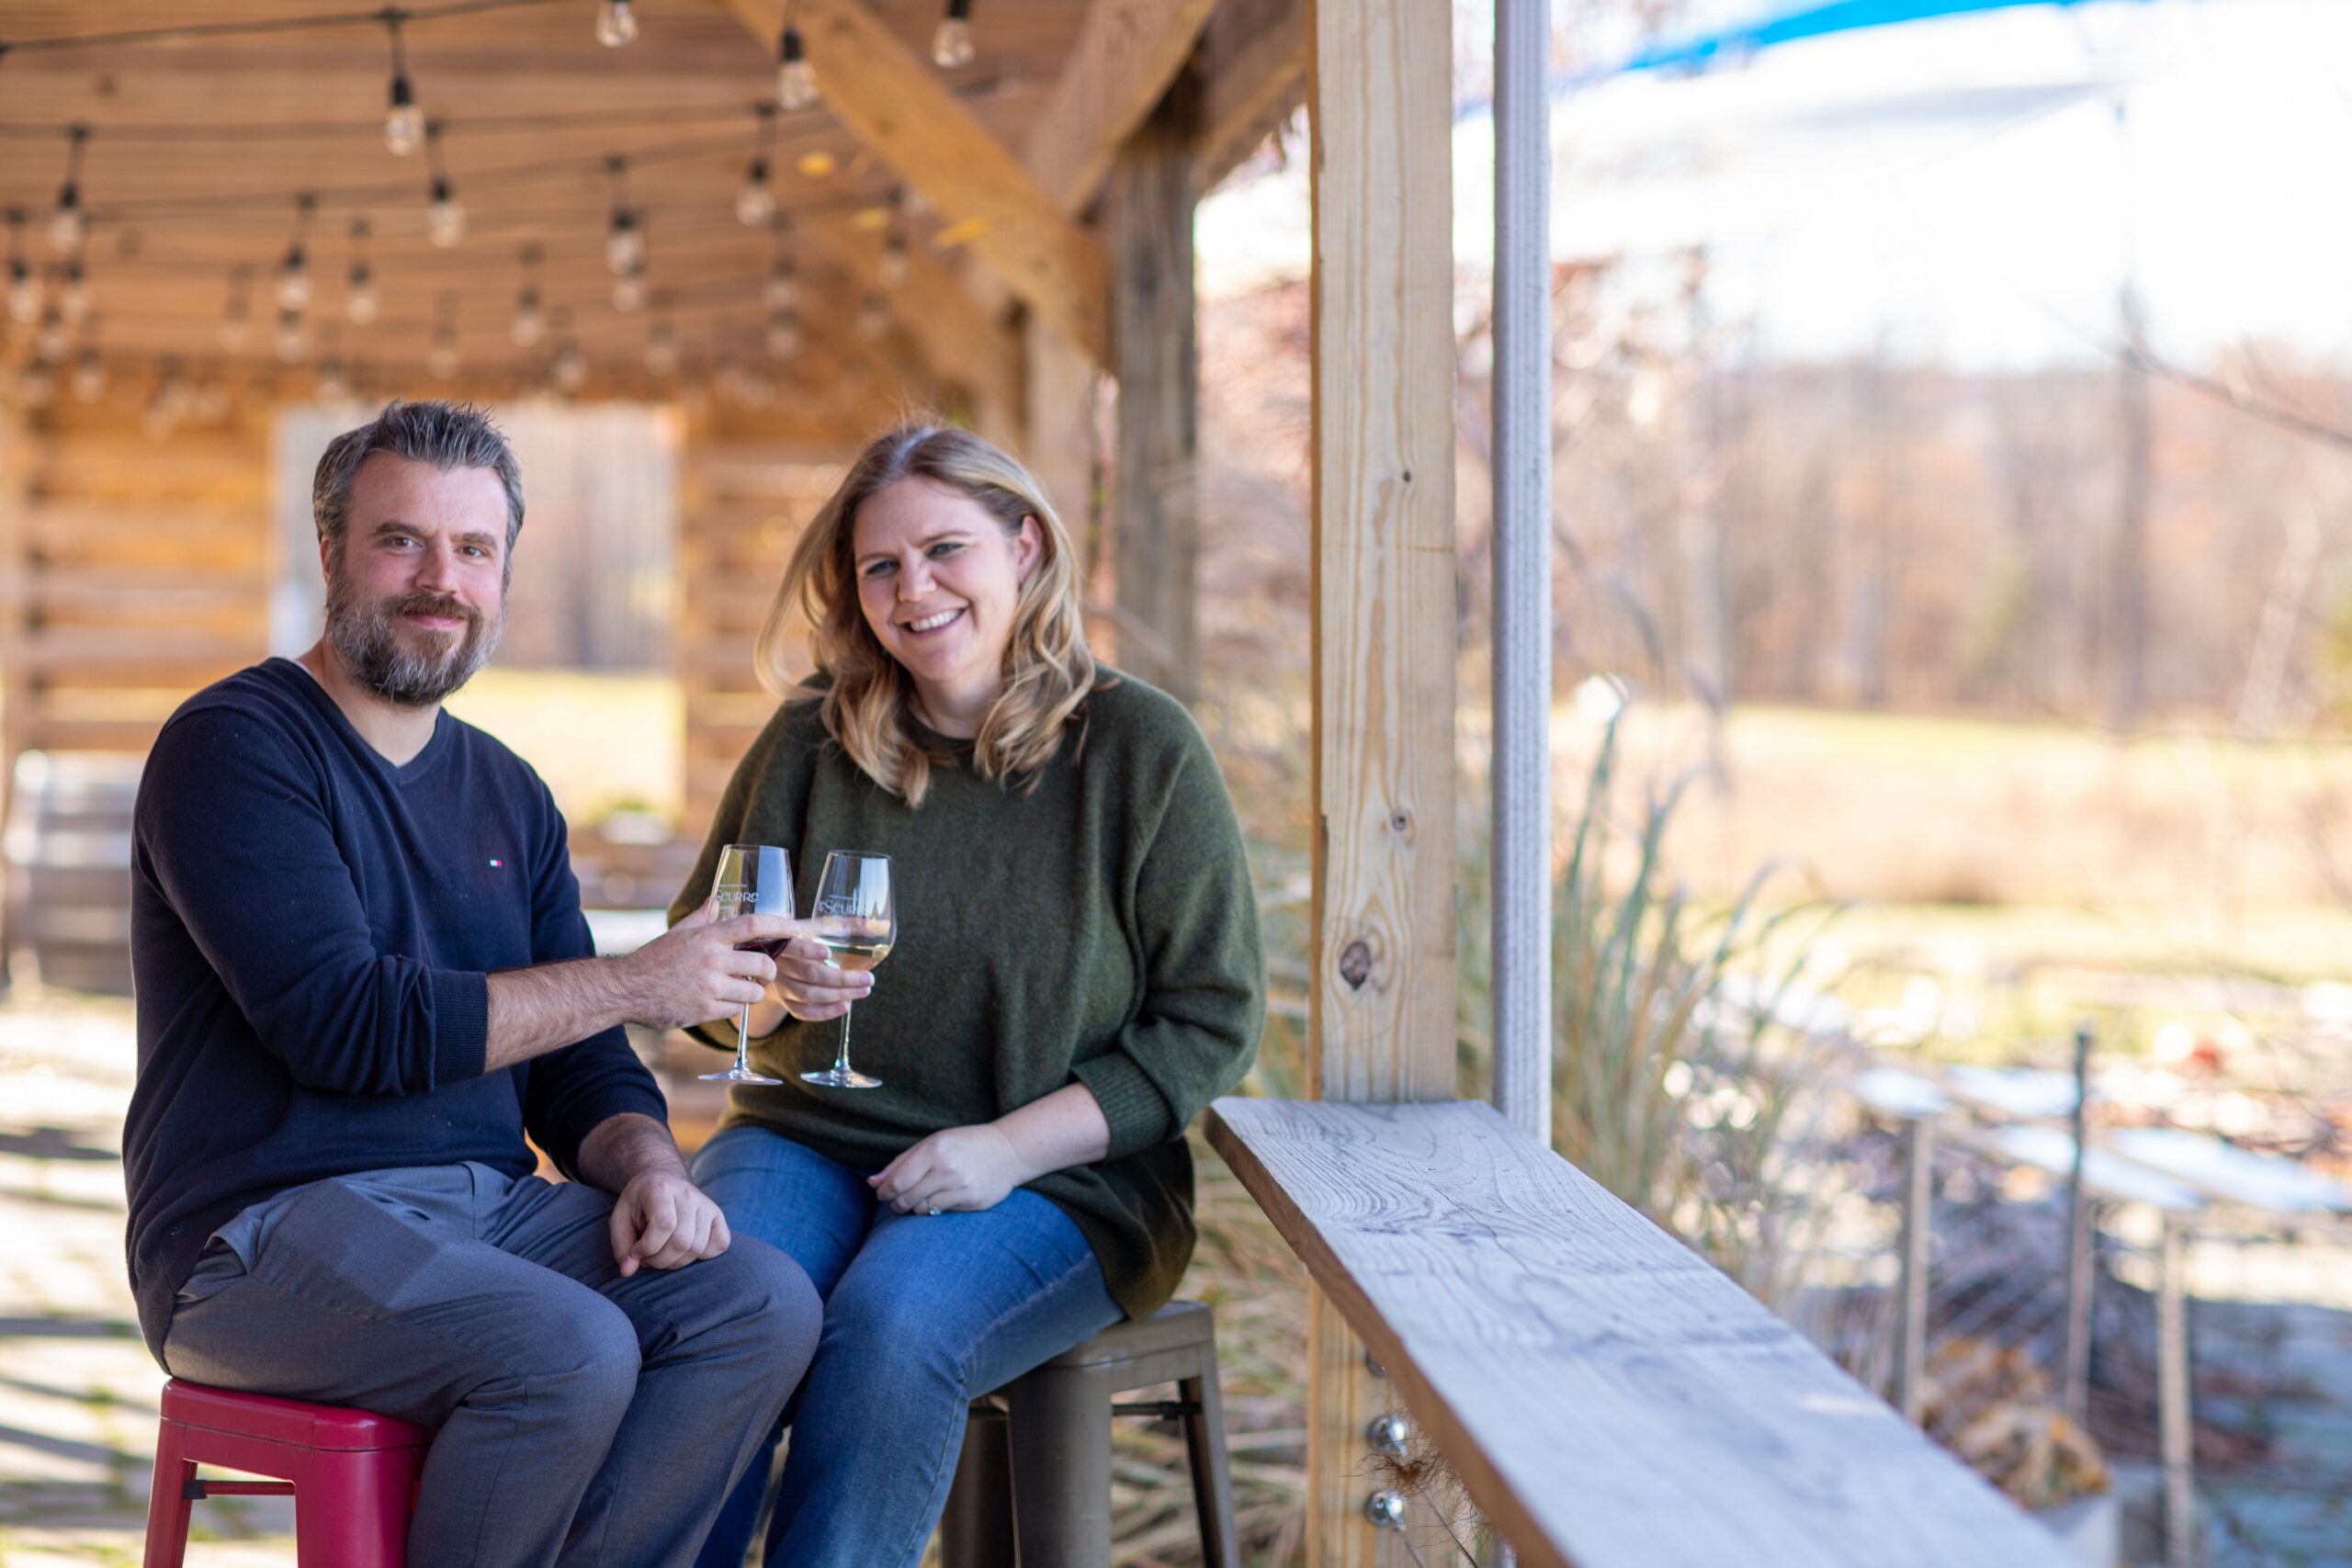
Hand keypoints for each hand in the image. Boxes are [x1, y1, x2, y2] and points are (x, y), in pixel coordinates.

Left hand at [607, 1168, 731, 1276]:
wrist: (662, 1178)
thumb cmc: (639, 1203)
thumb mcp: (620, 1218)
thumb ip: (621, 1245)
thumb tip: (628, 1272)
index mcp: (661, 1189)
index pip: (664, 1225)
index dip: (647, 1247)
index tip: (635, 1250)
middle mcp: (688, 1194)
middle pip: (682, 1242)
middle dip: (660, 1260)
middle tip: (647, 1257)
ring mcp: (706, 1204)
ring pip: (698, 1248)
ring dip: (676, 1262)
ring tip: (661, 1254)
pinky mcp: (718, 1215)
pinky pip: (719, 1245)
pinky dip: (703, 1256)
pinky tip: (685, 1250)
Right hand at [619, 899, 796, 1029]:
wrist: (627, 989)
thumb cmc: (653, 959)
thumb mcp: (678, 933)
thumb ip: (702, 918)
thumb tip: (717, 900)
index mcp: (707, 936)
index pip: (753, 925)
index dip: (780, 926)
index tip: (798, 930)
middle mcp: (711, 959)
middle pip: (762, 964)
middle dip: (769, 971)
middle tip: (764, 973)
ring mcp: (708, 987)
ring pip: (754, 992)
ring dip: (754, 992)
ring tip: (743, 989)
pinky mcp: (704, 1010)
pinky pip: (736, 1011)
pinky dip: (734, 1007)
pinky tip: (722, 1002)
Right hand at [770, 934, 871, 1022]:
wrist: (776, 958)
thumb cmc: (804, 938)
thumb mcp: (818, 926)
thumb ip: (846, 925)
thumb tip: (881, 927)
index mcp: (785, 941)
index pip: (794, 946)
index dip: (809, 950)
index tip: (829, 953)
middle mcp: (779, 964)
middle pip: (809, 974)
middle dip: (841, 979)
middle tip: (867, 979)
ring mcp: (781, 985)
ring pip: (808, 995)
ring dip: (838, 996)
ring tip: (863, 991)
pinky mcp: (785, 1001)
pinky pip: (804, 1012)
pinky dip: (826, 1012)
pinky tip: (845, 1006)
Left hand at [871, 1125, 1026, 1213]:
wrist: (1008, 1151)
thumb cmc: (965, 1144)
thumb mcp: (933, 1143)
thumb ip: (901, 1162)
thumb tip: (872, 1182)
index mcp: (934, 1149)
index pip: (898, 1180)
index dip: (884, 1191)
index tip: (881, 1194)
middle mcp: (947, 1168)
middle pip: (906, 1197)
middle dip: (895, 1203)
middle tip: (896, 1202)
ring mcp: (960, 1186)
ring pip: (921, 1208)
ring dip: (913, 1208)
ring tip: (917, 1200)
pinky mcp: (971, 1200)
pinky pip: (939, 1212)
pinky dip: (931, 1209)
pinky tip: (935, 1201)